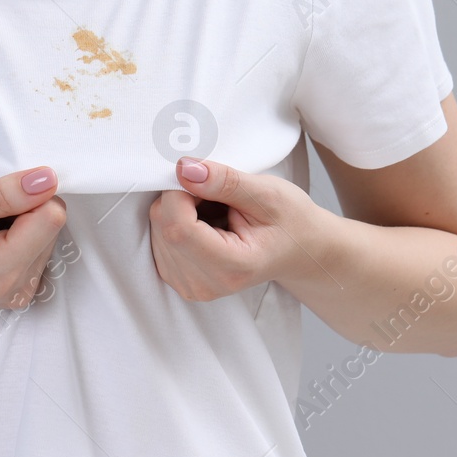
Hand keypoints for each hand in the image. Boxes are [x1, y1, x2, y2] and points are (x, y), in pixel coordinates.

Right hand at [0, 167, 67, 310]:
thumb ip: (0, 196)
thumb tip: (47, 180)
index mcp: (3, 273)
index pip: (51, 215)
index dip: (24, 194)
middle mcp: (18, 288)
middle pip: (51, 225)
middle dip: (20, 208)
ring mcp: (19, 291)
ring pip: (45, 232)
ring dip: (15, 220)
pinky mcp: (17, 287)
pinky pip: (35, 245)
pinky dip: (13, 233)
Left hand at [149, 156, 321, 301]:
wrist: (299, 250)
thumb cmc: (290, 222)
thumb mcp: (267, 193)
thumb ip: (225, 181)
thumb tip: (184, 170)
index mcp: (231, 267)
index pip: (178, 227)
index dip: (180, 192)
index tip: (202, 176)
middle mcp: (205, 284)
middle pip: (164, 227)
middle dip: (180, 198)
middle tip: (216, 194)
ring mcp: (189, 286)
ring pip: (157, 230)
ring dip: (179, 209)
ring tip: (216, 211)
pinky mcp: (178, 279)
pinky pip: (159, 239)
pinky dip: (176, 221)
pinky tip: (204, 223)